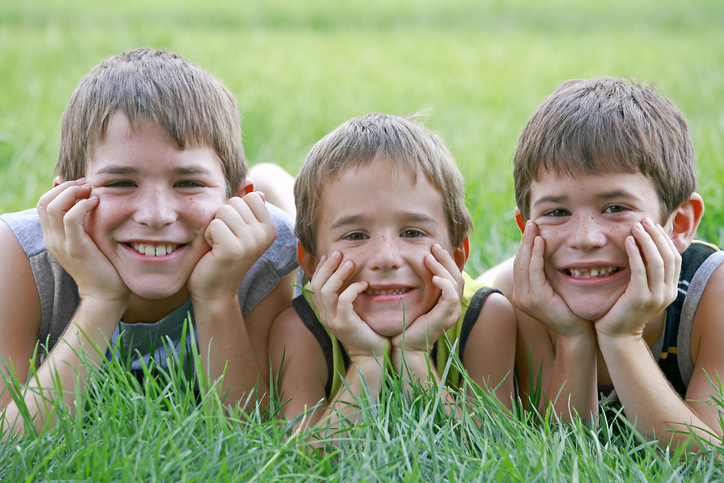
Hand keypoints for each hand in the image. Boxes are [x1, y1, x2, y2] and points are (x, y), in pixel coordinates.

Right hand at [37, 179, 129, 302]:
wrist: (105, 293)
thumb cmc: (102, 263)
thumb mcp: (88, 237)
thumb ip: (82, 220)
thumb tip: (82, 195)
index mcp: (53, 236)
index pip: (43, 203)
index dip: (60, 189)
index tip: (81, 185)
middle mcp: (52, 239)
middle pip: (44, 202)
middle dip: (66, 187)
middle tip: (86, 185)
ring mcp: (62, 244)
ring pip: (53, 207)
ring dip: (72, 193)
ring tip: (91, 191)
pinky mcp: (76, 248)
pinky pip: (71, 219)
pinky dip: (82, 206)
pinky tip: (96, 203)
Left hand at [189, 192, 276, 301]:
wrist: (215, 290)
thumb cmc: (223, 255)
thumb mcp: (237, 228)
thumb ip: (245, 206)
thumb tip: (251, 182)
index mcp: (270, 228)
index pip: (250, 197)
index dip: (235, 210)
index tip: (234, 231)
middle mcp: (265, 235)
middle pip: (235, 202)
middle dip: (223, 218)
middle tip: (225, 240)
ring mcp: (251, 242)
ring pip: (224, 211)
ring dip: (214, 227)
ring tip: (219, 245)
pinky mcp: (233, 249)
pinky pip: (214, 225)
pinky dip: (208, 236)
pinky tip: (214, 251)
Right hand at [310, 251, 389, 360]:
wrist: (372, 357)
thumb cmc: (367, 332)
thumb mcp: (353, 312)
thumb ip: (347, 298)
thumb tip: (350, 276)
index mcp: (325, 312)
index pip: (314, 285)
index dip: (319, 269)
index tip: (328, 255)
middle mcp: (325, 316)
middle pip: (317, 285)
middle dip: (327, 267)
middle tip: (339, 253)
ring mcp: (333, 321)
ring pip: (327, 291)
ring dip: (338, 274)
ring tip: (351, 263)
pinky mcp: (344, 324)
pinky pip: (344, 300)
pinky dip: (353, 289)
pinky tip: (364, 284)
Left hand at [390, 244, 463, 353]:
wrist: (404, 347)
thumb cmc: (406, 325)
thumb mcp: (414, 301)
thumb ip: (418, 287)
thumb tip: (410, 268)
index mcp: (447, 302)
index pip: (452, 275)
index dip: (445, 260)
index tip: (433, 248)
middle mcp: (452, 306)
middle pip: (457, 276)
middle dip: (446, 259)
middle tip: (434, 246)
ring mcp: (450, 313)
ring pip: (455, 283)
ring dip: (443, 268)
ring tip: (430, 257)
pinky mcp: (445, 318)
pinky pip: (451, 297)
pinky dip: (444, 285)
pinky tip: (434, 277)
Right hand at [513, 221, 590, 337]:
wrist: (577, 332)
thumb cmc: (571, 310)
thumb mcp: (555, 289)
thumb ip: (548, 274)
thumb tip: (547, 251)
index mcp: (522, 293)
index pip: (520, 264)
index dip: (524, 245)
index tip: (530, 228)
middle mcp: (520, 296)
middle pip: (519, 261)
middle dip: (525, 240)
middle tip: (531, 222)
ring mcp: (525, 298)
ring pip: (524, 264)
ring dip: (529, 243)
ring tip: (534, 227)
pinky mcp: (536, 299)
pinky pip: (534, 271)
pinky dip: (536, 254)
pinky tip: (541, 241)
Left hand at [595, 218, 680, 338]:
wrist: (616, 335)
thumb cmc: (622, 309)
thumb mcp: (639, 290)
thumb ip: (645, 274)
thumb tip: (643, 249)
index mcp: (670, 290)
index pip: (674, 258)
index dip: (664, 239)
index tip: (652, 225)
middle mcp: (667, 293)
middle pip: (668, 257)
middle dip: (656, 236)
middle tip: (643, 220)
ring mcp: (655, 297)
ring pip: (657, 262)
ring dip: (646, 240)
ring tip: (635, 226)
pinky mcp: (640, 298)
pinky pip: (640, 270)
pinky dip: (635, 253)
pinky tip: (627, 241)